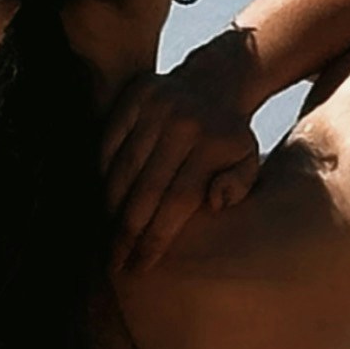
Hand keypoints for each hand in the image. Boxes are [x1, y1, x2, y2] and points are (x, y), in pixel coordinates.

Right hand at [100, 41, 262, 270]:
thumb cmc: (229, 138)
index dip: (156, 238)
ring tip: (106, 236)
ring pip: (123, 167)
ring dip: (110, 207)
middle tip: (115, 263)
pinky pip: (109, 140)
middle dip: (127, 232)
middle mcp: (183, 124)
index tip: (140, 266)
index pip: (177, 201)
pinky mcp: (136, 95)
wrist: (216, 82)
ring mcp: (157, 107)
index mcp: (213, 146)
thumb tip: (214, 203)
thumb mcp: (248, 161)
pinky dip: (102, 171)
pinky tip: (102, 198)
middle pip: (146, 189)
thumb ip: (237, 185)